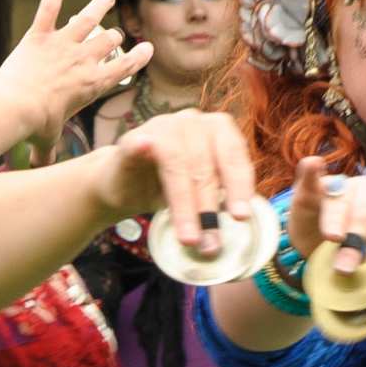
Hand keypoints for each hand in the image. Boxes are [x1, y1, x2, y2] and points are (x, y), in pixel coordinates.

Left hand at [0, 0, 151, 156]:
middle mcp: (83, 60)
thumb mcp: (46, 139)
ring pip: (87, 18)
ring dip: (99, 5)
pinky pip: (50, 4)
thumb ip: (47, 151)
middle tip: (111, 34)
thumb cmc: (35, 125)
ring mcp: (63, 44)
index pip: (122, 68)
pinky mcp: (40, 33)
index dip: (137, 57)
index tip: (147, 49)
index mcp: (92, 85)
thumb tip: (42, 170)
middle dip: (112, 36)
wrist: (16, 106)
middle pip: (107, 40)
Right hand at [101, 109, 254, 252]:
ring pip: (178, 162)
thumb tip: (236, 227)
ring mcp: (161, 126)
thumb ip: (220, 202)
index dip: (239, 187)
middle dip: (209, 209)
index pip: (234, 155)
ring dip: (185, 203)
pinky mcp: (132, 138)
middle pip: (205, 165)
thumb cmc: (169, 188)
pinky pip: (140, 142)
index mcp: (217, 131)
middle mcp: (192, 122)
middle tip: (210, 243)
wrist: (125, 186)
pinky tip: (145, 148)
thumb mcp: (200, 195)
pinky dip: (143, 145)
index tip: (241, 217)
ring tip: (188, 237)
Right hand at [286, 158, 365, 271]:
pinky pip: (310, 177)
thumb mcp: (364, 262)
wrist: (315, 243)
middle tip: (348, 265)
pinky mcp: (310, 190)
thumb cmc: (350, 252)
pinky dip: (311, 172)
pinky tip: (314, 166)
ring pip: (339, 197)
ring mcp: (339, 188)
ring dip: (336, 217)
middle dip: (359, 235)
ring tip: (333, 237)